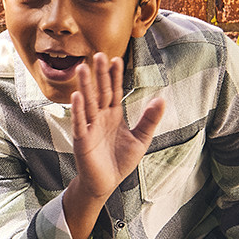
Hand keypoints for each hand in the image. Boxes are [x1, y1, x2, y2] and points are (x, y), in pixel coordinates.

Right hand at [64, 53, 164, 238]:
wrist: (105, 184)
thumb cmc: (120, 161)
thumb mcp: (140, 139)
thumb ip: (149, 120)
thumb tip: (161, 99)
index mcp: (114, 115)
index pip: (114, 91)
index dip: (114, 76)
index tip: (116, 59)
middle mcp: (100, 118)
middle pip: (100, 92)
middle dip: (99, 74)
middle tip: (98, 54)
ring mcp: (89, 127)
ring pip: (87, 103)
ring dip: (85, 86)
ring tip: (83, 68)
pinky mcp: (82, 140)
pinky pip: (79, 122)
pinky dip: (78, 110)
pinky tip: (77, 96)